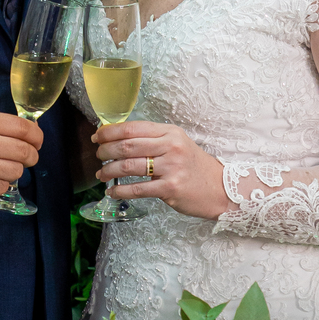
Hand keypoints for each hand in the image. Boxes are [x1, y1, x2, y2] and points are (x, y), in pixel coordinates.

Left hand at [92, 120, 230, 219]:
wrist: (221, 188)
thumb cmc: (194, 166)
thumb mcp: (177, 144)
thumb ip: (153, 139)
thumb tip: (118, 139)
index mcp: (170, 132)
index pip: (133, 128)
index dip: (110, 132)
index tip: (97, 137)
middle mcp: (171, 147)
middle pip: (127, 145)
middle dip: (105, 151)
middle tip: (98, 155)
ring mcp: (171, 168)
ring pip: (129, 166)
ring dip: (109, 170)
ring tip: (101, 174)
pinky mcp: (170, 188)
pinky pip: (137, 189)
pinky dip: (120, 190)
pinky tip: (112, 191)